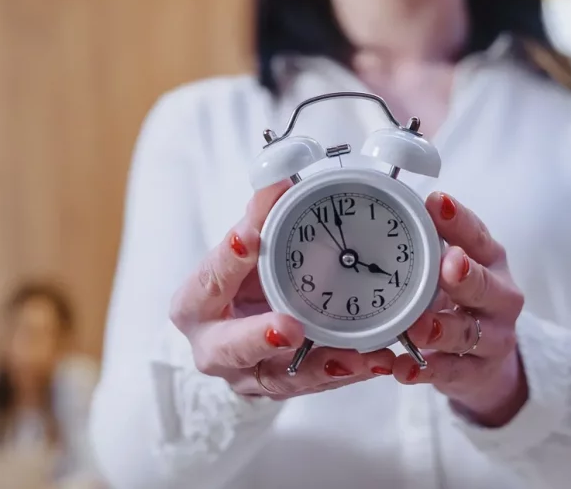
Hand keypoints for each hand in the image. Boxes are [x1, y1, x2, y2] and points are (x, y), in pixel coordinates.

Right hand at [169, 181, 396, 399]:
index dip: (228, 260)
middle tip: (289, 326)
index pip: (209, 279)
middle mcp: (213, 347)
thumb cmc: (237, 284)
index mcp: (194, 304)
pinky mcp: (280, 390)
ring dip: (319, 366)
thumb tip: (278, 180)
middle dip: (260, 337)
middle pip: (230, 348)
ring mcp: (246, 376)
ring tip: (356, 355)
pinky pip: (315, 385)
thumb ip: (257, 219)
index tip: (248, 237)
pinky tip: (375, 361)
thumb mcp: (241, 250)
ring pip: (280, 378)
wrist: (233, 332)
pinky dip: (345, 373)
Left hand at [394, 192, 527, 427]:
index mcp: (488, 260)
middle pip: (485, 286)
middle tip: (448, 265)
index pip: (477, 236)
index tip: (436, 202)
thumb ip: (427, 243)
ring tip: (418, 327)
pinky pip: (452, 372)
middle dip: (466, 276)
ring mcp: (492, 337)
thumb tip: (386, 207)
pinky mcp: (477, 371)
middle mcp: (498, 296)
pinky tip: (403, 368)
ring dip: (442, 329)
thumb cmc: (457, 298)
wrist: (484, 359)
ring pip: (468, 333)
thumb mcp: (447, 267)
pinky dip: (426, 371)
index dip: (458, 220)